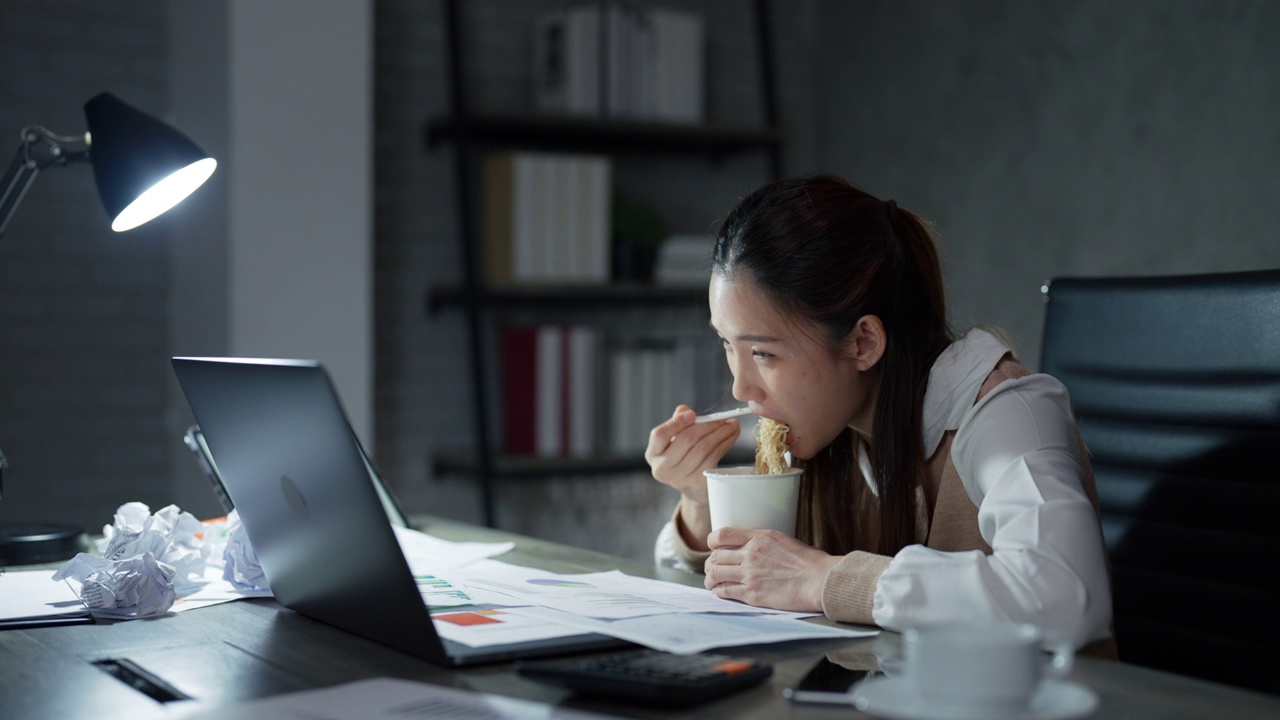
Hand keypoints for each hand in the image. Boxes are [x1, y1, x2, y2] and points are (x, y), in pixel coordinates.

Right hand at [645, 405, 739, 551]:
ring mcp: (679, 478)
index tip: (693, 414)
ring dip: (721, 433)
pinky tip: (731, 436)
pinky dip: (725, 444)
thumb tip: (685, 410)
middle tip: (723, 417)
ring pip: (704, 448)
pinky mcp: (697, 483)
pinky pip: (713, 457)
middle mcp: (662, 468)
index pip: (660, 434)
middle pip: (687, 439)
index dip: (676, 422)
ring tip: (732, 424)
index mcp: (653, 453)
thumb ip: (678, 423)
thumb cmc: (682, 456)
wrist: (691, 488)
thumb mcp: (674, 440)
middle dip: (708, 425)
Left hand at [704, 527, 841, 612]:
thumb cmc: (809, 562)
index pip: (723, 534)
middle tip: (712, 568)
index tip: (713, 546)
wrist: (819, 581)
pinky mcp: (752, 594)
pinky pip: (725, 591)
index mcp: (759, 538)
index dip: (712, 541)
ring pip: (716, 574)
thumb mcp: (783, 540)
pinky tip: (720, 592)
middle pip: (716, 556)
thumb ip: (762, 542)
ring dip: (710, 578)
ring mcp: (749, 575)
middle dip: (711, 563)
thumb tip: (751, 547)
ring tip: (712, 582)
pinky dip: (718, 591)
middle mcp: (750, 554)